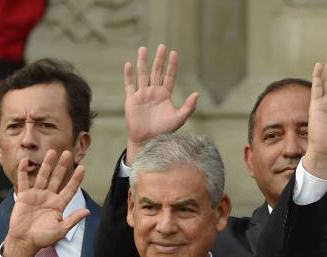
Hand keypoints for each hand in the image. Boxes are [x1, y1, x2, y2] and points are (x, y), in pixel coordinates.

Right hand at [3, 151, 88, 256]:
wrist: (25, 241)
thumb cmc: (44, 238)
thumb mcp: (61, 229)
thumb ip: (73, 219)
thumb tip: (87, 212)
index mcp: (59, 204)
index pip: (70, 189)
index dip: (76, 179)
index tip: (82, 168)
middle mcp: (49, 197)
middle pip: (57, 178)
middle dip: (62, 166)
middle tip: (67, 153)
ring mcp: (36, 195)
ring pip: (42, 176)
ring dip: (47, 164)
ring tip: (52, 152)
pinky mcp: (24, 196)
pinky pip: (23, 181)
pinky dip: (24, 171)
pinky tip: (26, 160)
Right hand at [124, 44, 198, 164]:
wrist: (149, 140)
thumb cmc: (165, 131)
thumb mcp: (179, 118)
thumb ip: (189, 106)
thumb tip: (197, 93)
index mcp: (165, 95)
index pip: (169, 76)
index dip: (172, 65)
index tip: (174, 53)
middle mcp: (154, 92)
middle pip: (156, 71)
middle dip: (159, 59)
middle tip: (162, 46)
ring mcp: (142, 95)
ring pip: (142, 74)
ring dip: (143, 62)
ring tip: (143, 49)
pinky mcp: (132, 100)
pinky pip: (130, 85)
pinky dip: (129, 75)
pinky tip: (129, 64)